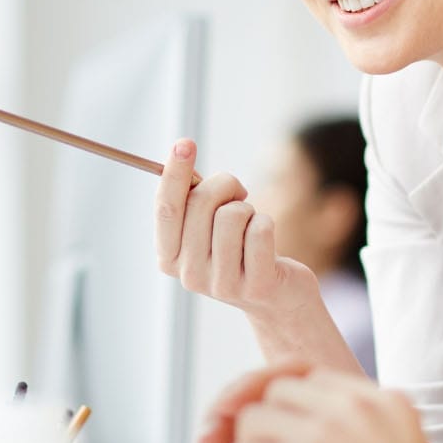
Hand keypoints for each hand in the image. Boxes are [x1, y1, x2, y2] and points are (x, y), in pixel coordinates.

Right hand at [154, 140, 320, 318]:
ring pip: (232, 215)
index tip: (184, 143)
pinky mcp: (257, 286)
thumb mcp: (208, 227)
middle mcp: (190, 275)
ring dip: (247, 208)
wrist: (277, 298)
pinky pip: (260, 229)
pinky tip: (266, 239)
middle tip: (238, 191)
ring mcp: (222, 284)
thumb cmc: (239, 250)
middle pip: (200, 204)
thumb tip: (181, 155)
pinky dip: (266, 222)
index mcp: (169, 258)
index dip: (174, 174)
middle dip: (224, 184)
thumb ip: (191, 199)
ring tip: (251, 223)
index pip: (166, 209)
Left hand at [201, 365, 442, 442]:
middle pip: (277, 392)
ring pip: (252, 421)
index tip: (290, 436)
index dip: (293, 409)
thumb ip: (359, 433)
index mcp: (381, 400)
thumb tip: (304, 436)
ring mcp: (319, 433)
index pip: (311, 377)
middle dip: (270, 428)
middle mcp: (350, 407)